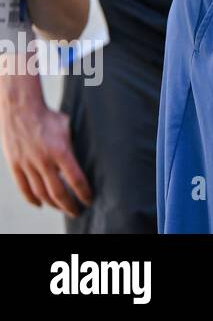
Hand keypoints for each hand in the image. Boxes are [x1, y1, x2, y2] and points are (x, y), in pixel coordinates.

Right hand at [0, 74, 91, 216]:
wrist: (21, 109)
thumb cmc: (49, 116)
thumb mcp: (68, 128)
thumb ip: (74, 144)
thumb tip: (86, 156)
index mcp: (61, 151)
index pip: (75, 179)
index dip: (83, 193)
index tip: (89, 199)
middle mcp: (44, 161)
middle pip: (58, 192)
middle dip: (69, 205)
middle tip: (77, 211)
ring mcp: (28, 164)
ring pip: (40, 193)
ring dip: (52, 204)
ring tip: (62, 208)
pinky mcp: (15, 165)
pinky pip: (23, 188)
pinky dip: (32, 199)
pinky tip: (40, 204)